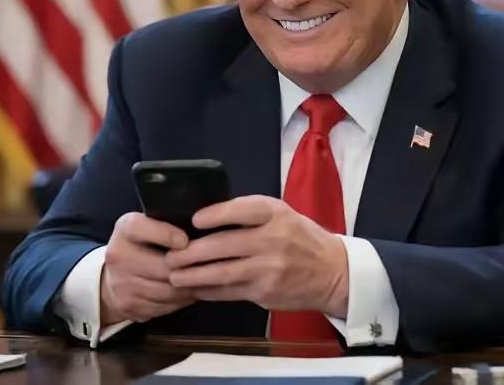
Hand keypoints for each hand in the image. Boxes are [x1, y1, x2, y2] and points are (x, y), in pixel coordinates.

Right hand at [100, 212, 195, 324]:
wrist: (110, 276)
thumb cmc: (141, 244)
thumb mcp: (148, 224)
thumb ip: (169, 223)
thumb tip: (202, 228)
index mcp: (125, 229)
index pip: (142, 228)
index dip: (166, 235)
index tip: (185, 241)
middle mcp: (118, 255)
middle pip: (162, 267)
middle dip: (189, 269)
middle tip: (209, 267)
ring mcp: (121, 283)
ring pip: (166, 290)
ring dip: (189, 288)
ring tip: (204, 281)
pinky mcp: (127, 305)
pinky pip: (163, 306)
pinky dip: (180, 302)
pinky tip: (189, 294)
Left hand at [165, 195, 348, 317]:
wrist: (332, 272)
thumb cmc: (301, 238)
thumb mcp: (282, 215)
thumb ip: (250, 215)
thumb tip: (205, 219)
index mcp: (276, 214)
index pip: (240, 210)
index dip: (214, 215)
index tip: (193, 221)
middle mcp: (273, 239)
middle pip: (223, 245)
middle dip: (191, 252)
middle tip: (170, 256)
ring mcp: (269, 268)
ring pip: (222, 272)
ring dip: (193, 275)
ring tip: (174, 275)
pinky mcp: (265, 292)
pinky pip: (229, 291)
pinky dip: (209, 290)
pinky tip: (195, 288)